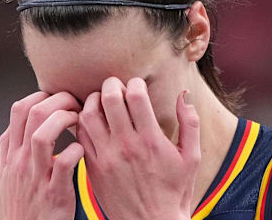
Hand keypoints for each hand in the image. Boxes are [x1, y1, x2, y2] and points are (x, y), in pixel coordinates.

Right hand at [0, 91, 83, 219]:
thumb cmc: (26, 200)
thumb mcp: (12, 171)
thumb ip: (18, 145)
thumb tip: (31, 117)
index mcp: (11, 153)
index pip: (19, 109)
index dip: (41, 96)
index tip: (58, 100)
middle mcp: (20, 162)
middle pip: (33, 114)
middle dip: (59, 100)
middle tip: (75, 103)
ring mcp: (35, 178)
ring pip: (43, 135)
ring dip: (65, 120)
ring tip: (78, 120)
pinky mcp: (54, 195)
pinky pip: (64, 163)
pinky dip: (76, 149)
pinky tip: (82, 148)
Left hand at [76, 77, 200, 219]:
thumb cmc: (174, 190)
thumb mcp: (191, 157)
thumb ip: (190, 122)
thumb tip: (183, 94)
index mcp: (151, 140)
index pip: (136, 96)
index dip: (136, 82)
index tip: (138, 84)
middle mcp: (126, 145)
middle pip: (110, 99)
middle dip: (112, 83)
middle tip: (116, 84)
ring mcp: (106, 157)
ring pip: (89, 114)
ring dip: (94, 99)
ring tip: (102, 99)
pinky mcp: (93, 167)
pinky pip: (80, 134)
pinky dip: (83, 120)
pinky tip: (92, 118)